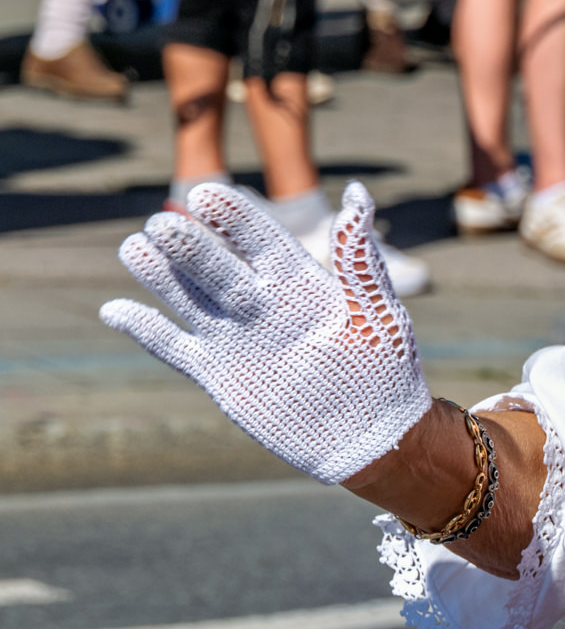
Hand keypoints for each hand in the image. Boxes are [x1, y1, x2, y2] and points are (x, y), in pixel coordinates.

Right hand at [100, 182, 434, 484]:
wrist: (373, 436)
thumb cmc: (385, 369)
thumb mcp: (375, 308)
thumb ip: (358, 256)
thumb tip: (357, 193)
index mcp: (300, 283)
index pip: (260, 240)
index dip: (234, 218)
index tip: (206, 196)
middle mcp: (263, 305)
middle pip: (217, 266)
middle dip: (190, 245)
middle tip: (162, 222)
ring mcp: (238, 338)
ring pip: (190, 298)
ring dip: (161, 276)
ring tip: (134, 247)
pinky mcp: (219, 375)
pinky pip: (176, 348)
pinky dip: (146, 331)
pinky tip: (116, 310)